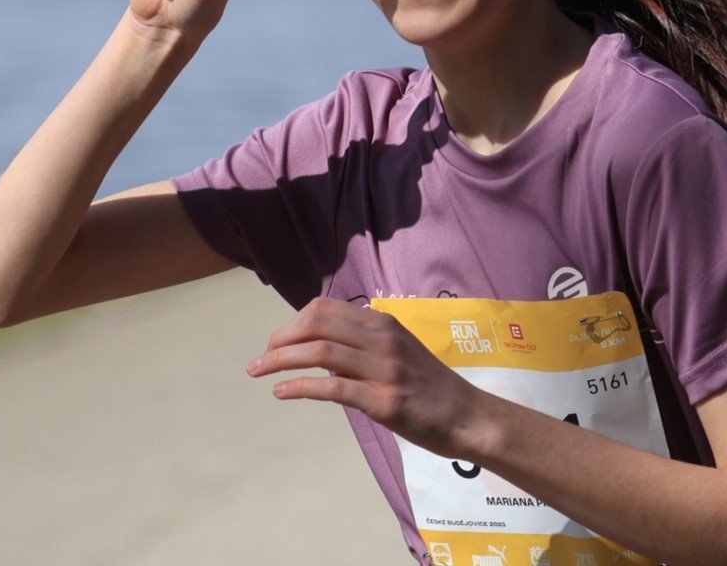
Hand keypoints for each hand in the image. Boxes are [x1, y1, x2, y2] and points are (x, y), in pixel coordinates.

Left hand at [247, 297, 489, 459]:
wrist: (467, 416)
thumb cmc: (430, 387)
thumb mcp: (400, 351)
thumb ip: (365, 344)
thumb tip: (322, 348)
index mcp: (384, 323)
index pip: (326, 309)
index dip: (293, 321)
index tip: (277, 340)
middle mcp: (383, 339)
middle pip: (317, 325)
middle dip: (280, 339)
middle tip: (261, 358)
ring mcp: (384, 369)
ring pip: (320, 353)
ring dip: (280, 360)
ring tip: (259, 372)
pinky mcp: (383, 401)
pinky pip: (332, 388)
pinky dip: (300, 387)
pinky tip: (282, 392)